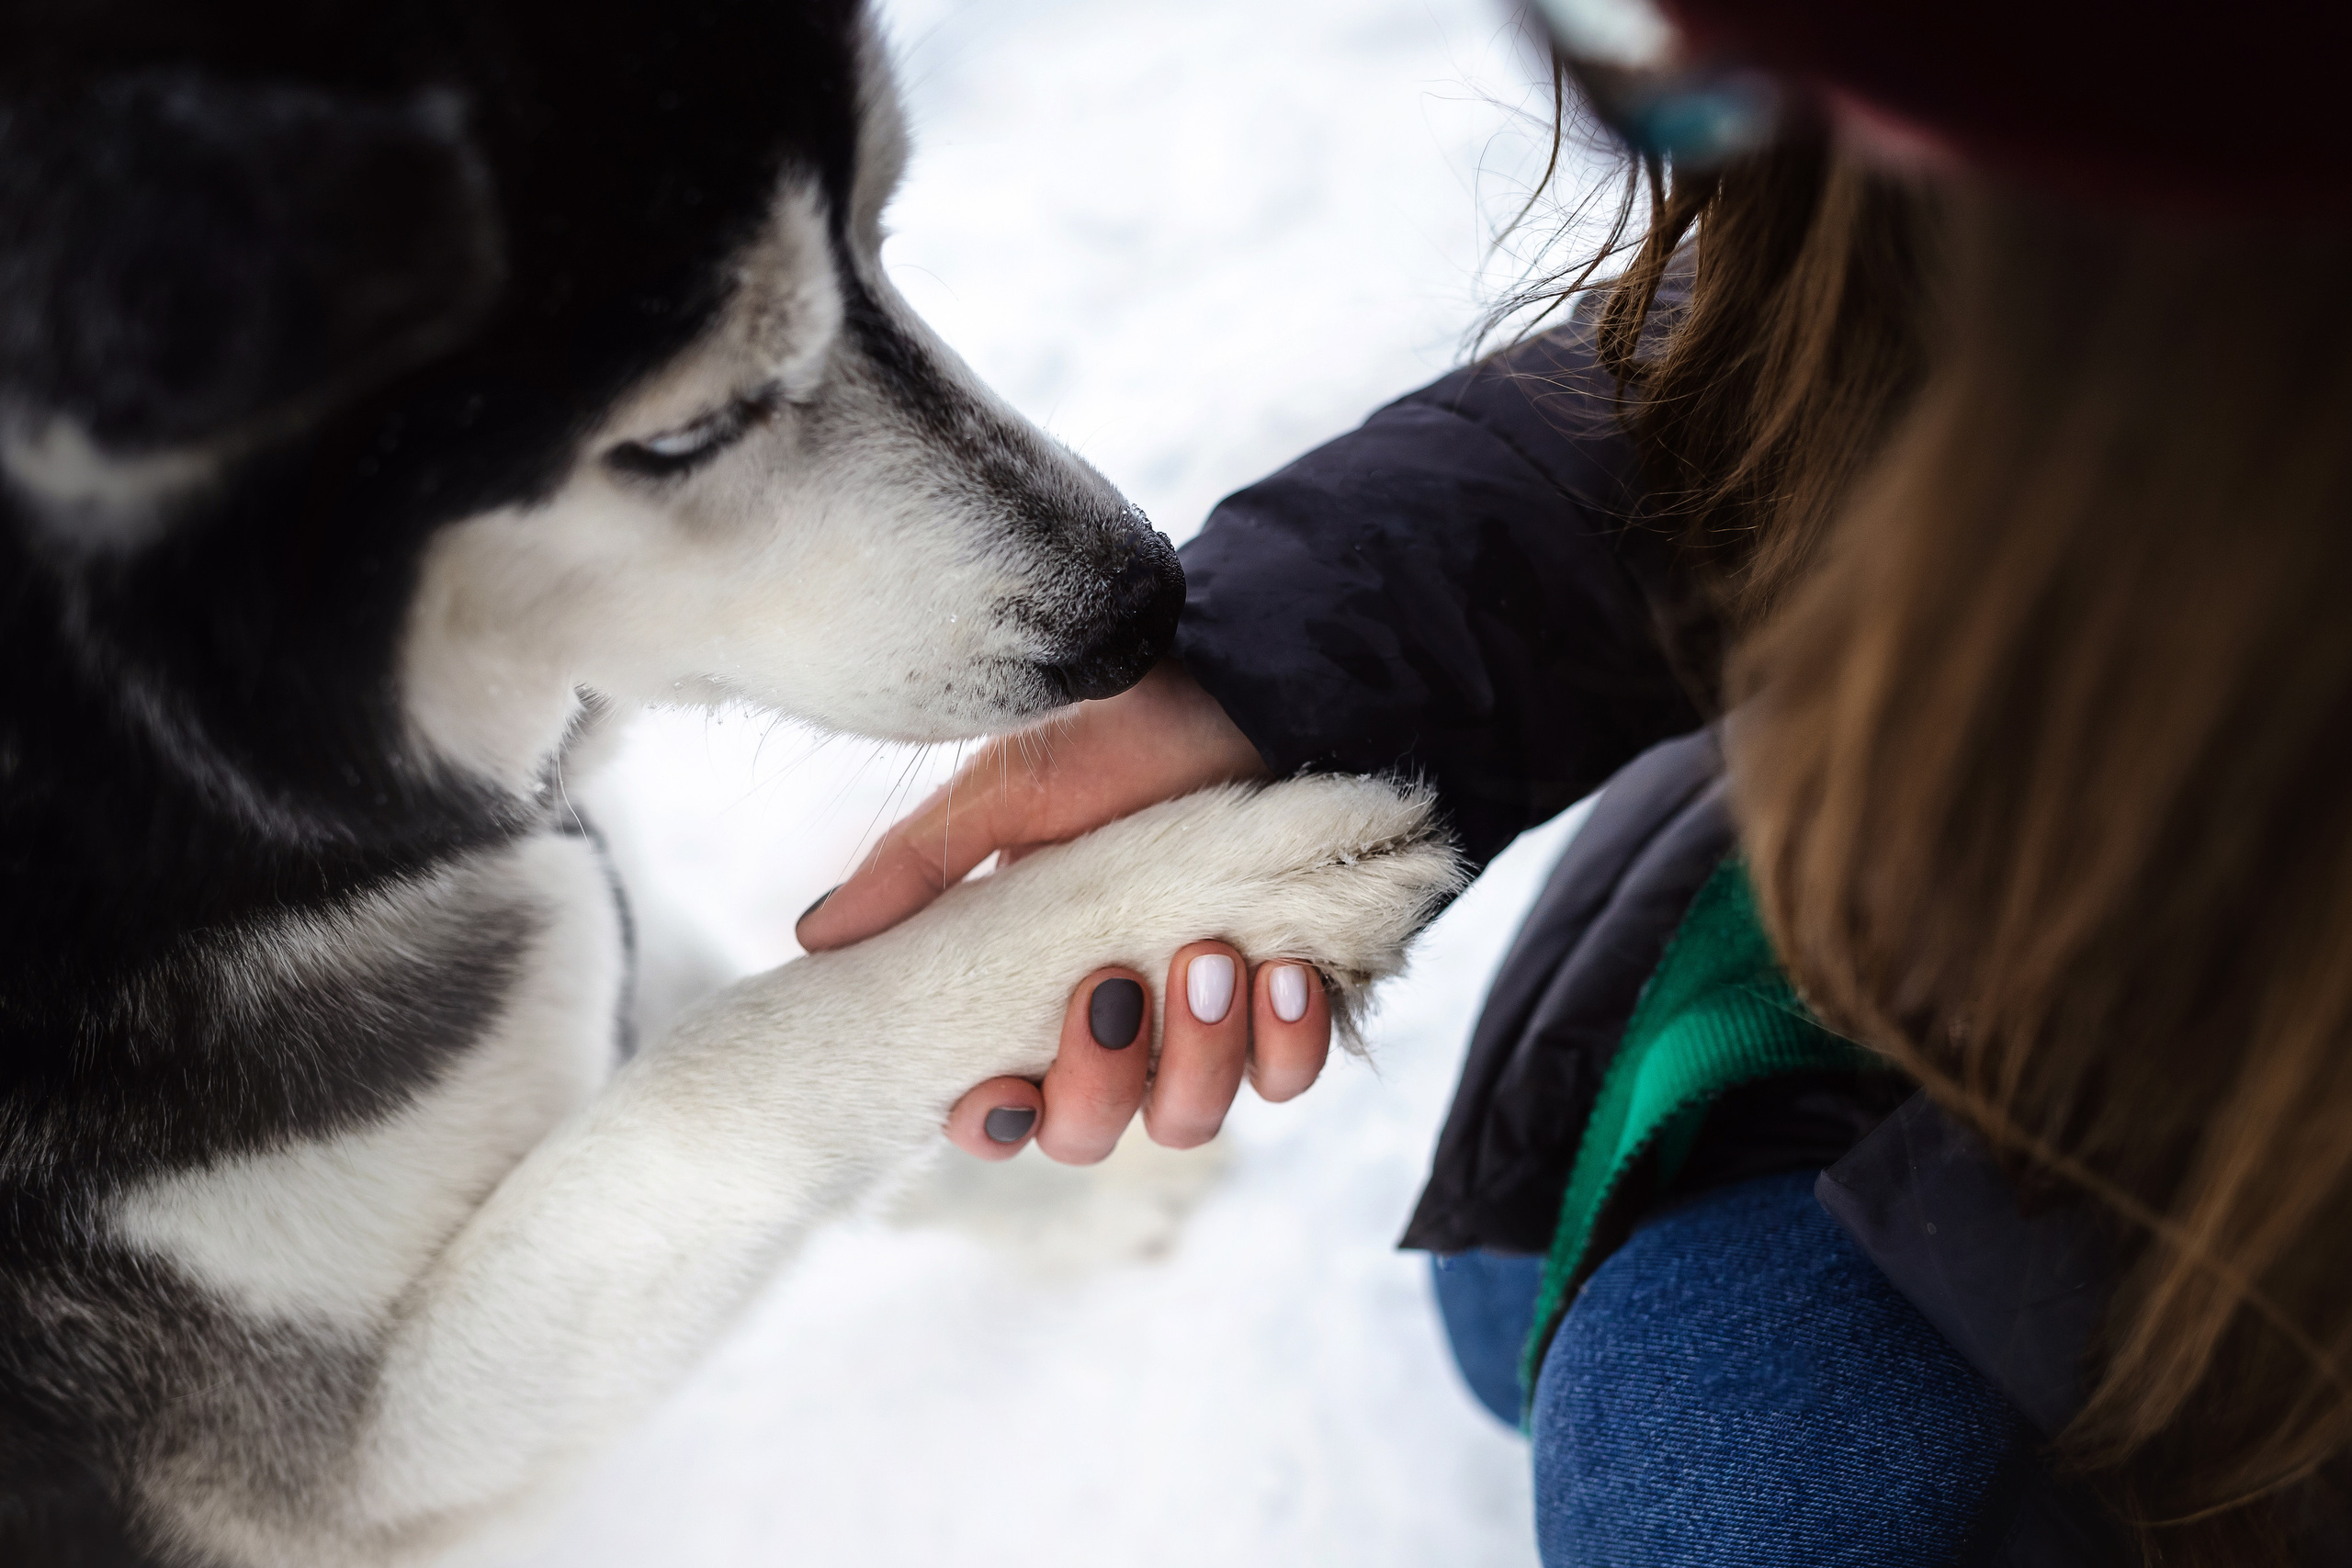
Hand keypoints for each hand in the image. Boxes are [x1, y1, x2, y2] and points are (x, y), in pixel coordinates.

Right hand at [795, 662, 1336, 1160]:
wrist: (1254, 691)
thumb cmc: (1123, 740)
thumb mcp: (1007, 793)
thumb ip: (916, 869)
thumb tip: (812, 939)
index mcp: (1032, 996)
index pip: (999, 1109)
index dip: (995, 1123)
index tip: (1004, 1088)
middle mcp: (1115, 1032)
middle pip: (1087, 1134)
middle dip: (1099, 1080)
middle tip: (1117, 982)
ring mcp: (1204, 1031)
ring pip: (1186, 1121)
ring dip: (1196, 1055)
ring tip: (1210, 956)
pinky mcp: (1289, 1013)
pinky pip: (1289, 1079)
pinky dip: (1285, 1041)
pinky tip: (1284, 972)